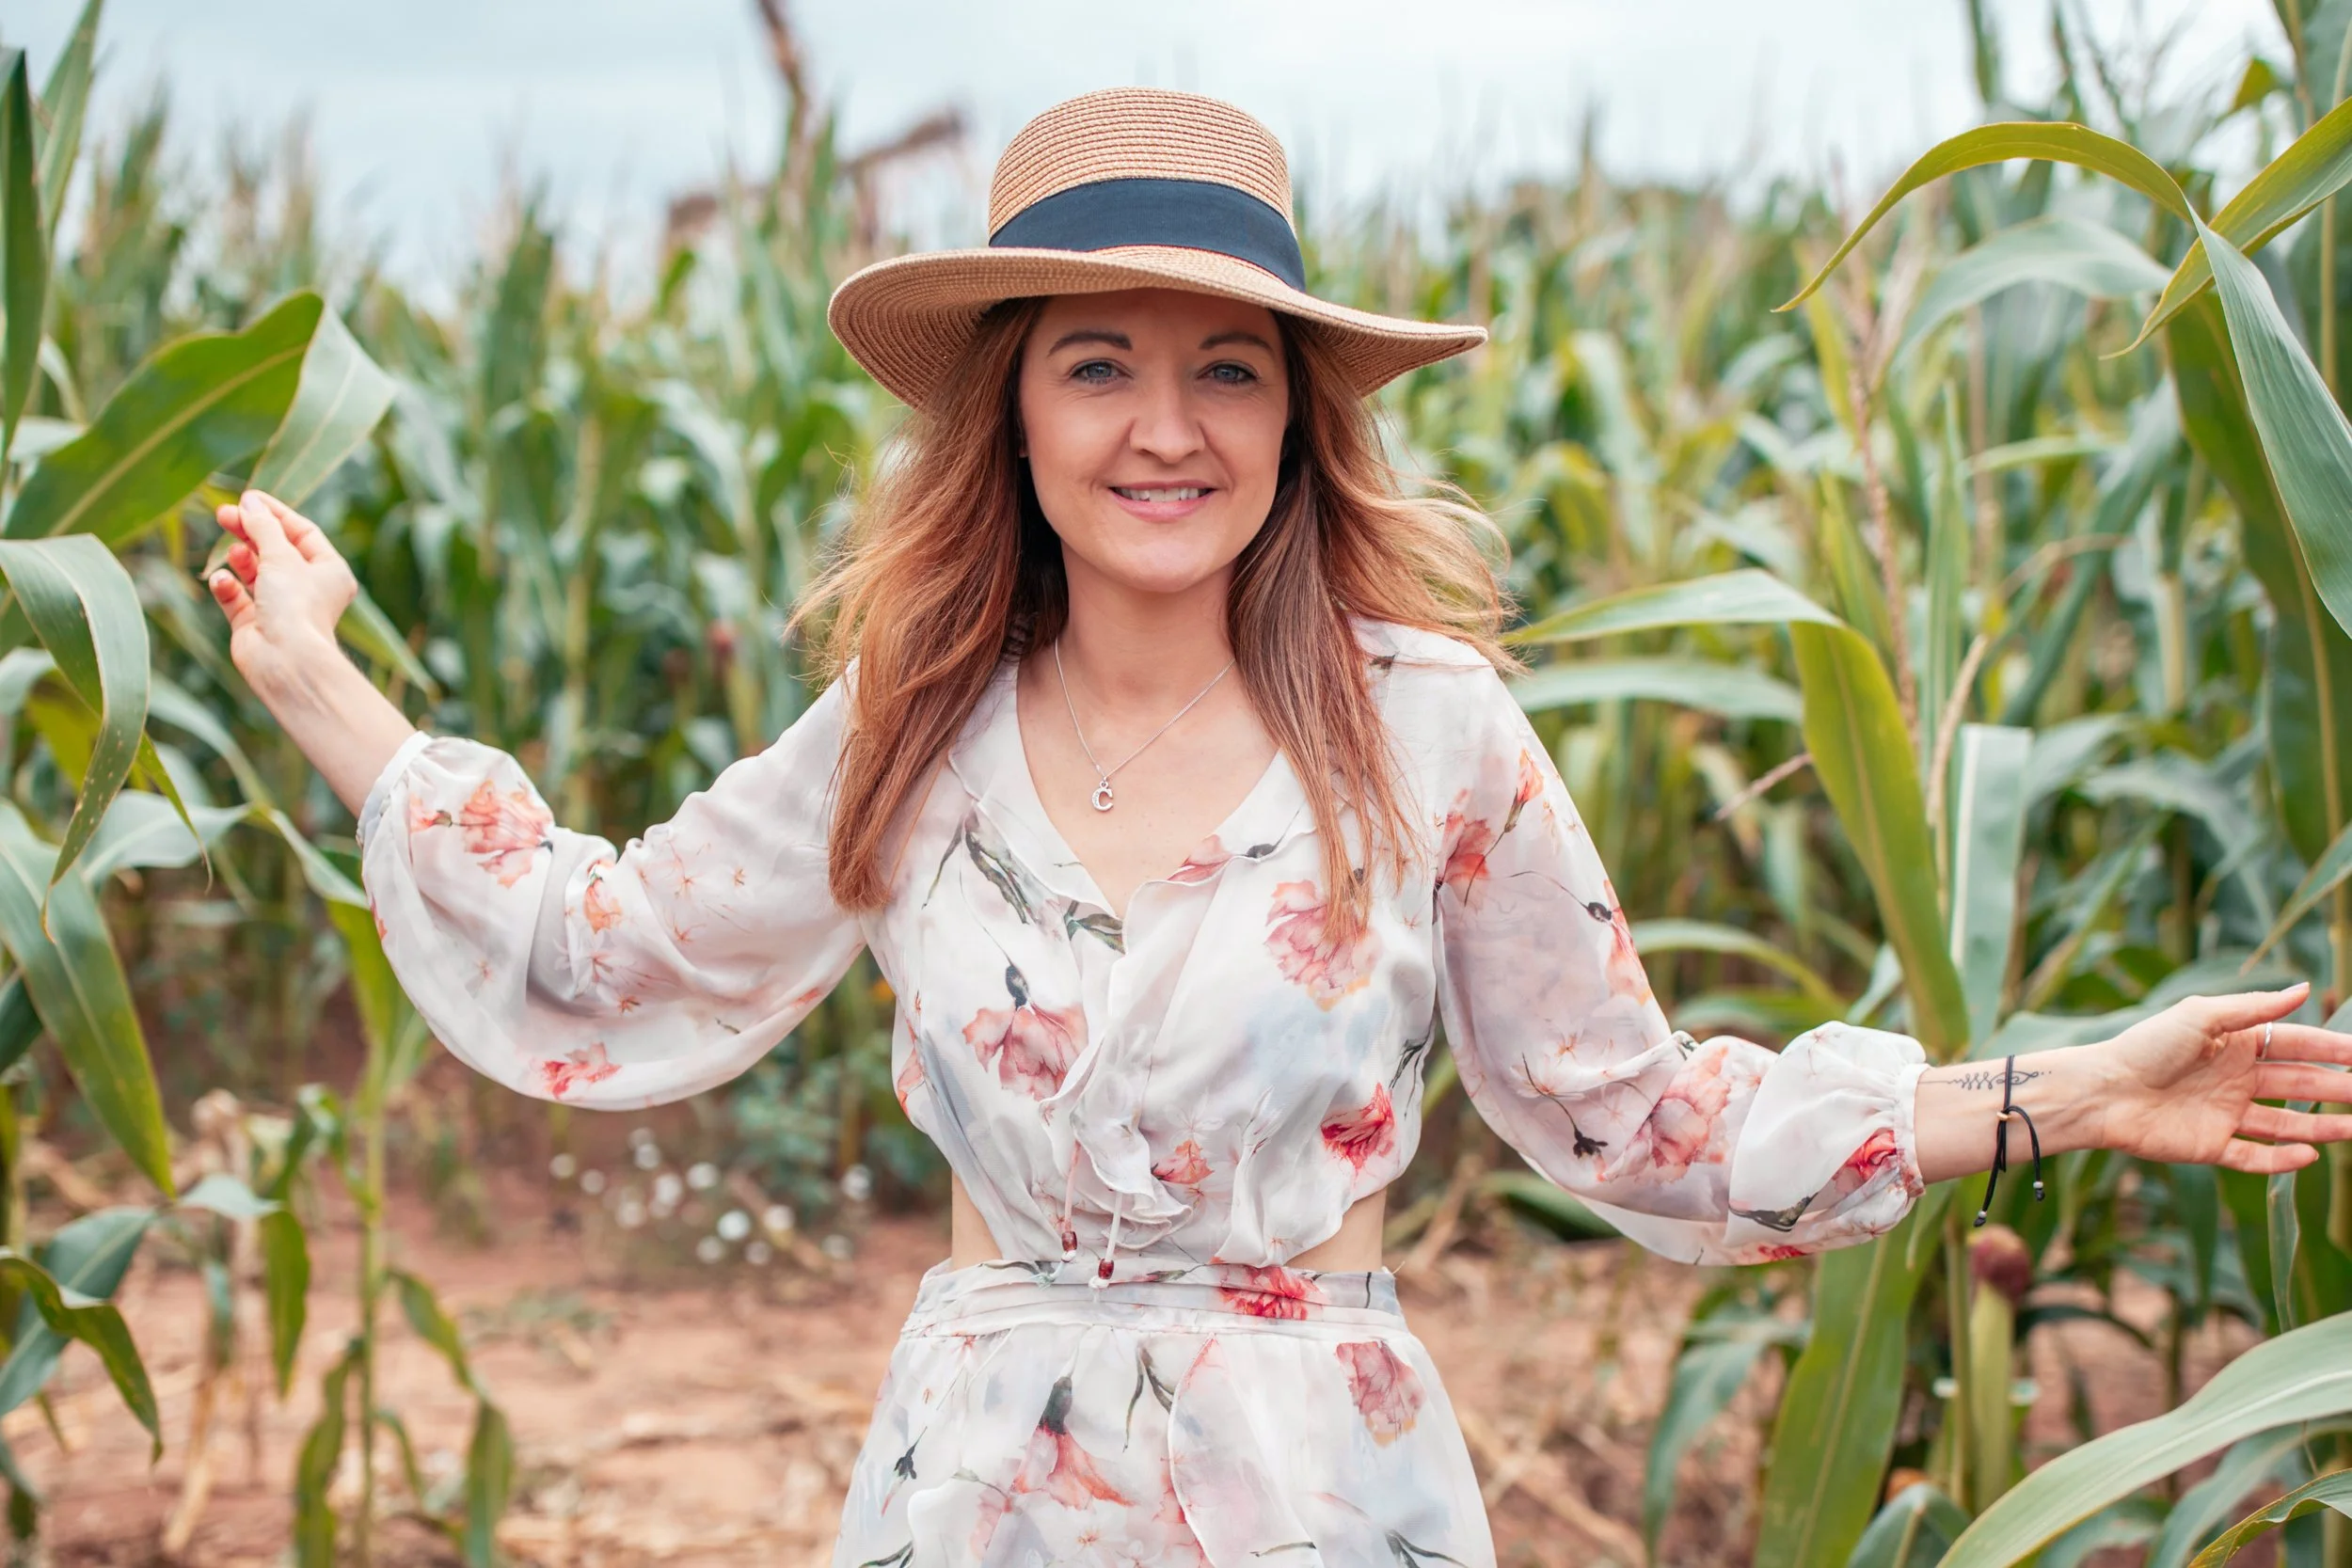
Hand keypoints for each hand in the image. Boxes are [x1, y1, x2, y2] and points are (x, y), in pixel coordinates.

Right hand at [207, 489, 358, 696]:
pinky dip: (228, 587)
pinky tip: (222, 581)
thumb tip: (248, 503)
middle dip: (250, 531)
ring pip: (255, 573)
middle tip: (223, 514)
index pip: (302, 533)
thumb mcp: (280, 555)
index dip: (274, 513)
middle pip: (275, 550)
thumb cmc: (295, 605)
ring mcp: (280, 608)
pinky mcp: (254, 625)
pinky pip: (237, 598)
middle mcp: (308, 589)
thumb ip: (262, 527)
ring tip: (232, 550)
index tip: (247, 497)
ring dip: (241, 558)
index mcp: (329, 571)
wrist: (285, 660)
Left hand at [2092, 983, 2351, 1172]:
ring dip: (2321, 1125)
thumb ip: (2253, 1007)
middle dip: (2337, 1087)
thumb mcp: (2200, 1016)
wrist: (2102, 1091)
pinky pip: (2254, 1156)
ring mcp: (2223, 1113)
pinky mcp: (2209, 1145)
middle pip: (2297, 1084)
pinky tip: (2311, 1154)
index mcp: (2233, 1043)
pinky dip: (2282, 1159)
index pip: (2294, 1045)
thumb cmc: (2145, 1046)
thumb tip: (2305, 988)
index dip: (2331, 1049)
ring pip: (2285, 1123)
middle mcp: (2234, 1078)